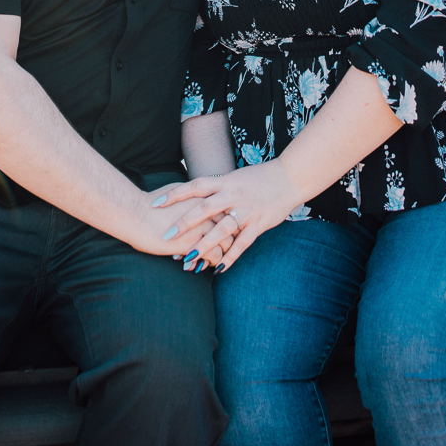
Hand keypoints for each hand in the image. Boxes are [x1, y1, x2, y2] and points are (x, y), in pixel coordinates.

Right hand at [127, 188, 221, 259]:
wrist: (135, 213)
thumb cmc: (151, 204)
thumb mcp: (175, 192)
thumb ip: (189, 196)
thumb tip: (193, 197)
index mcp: (204, 195)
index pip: (228, 210)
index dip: (228, 223)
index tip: (225, 233)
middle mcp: (208, 209)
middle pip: (232, 226)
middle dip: (230, 240)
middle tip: (223, 250)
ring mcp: (202, 225)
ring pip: (226, 242)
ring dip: (221, 254)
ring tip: (213, 262)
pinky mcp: (194, 242)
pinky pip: (213, 255)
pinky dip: (210, 262)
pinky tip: (199, 267)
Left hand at [152, 161, 303, 272]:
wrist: (290, 177)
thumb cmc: (261, 178)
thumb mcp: (236, 178)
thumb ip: (218, 188)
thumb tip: (197, 195)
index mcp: (226, 182)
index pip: (194, 186)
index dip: (174, 194)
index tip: (155, 203)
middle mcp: (233, 195)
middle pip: (204, 209)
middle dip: (184, 223)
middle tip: (166, 236)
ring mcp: (246, 210)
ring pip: (222, 229)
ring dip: (205, 244)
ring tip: (189, 259)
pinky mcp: (259, 223)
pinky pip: (242, 243)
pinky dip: (230, 256)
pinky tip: (218, 268)